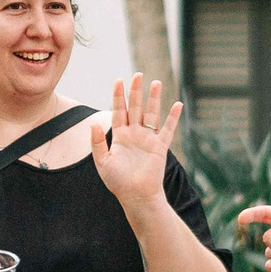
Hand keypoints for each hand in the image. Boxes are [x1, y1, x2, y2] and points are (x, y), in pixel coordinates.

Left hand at [91, 74, 181, 209]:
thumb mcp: (102, 161)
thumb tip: (93, 123)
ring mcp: (148, 139)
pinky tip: (177, 105)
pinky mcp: (160, 147)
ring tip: (156, 82)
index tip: (118, 80)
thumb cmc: (118, 182)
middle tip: (138, 75)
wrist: (136, 196)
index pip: (119, 111)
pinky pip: (167, 129)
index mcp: (120, 136)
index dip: (118, 96)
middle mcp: (134, 134)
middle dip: (136, 92)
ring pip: (152, 114)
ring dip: (154, 99)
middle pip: (136, 108)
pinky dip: (172, 117)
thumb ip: (97, 142)